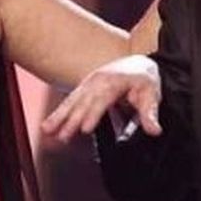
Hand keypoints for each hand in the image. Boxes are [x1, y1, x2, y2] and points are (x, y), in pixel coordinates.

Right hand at [41, 55, 161, 143]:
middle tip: (62, 136)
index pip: (102, 99)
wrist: (138, 64)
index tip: (84, 129)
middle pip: (83, 101)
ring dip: (58, 116)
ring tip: (46, 130)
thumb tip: (154, 130)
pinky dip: (59, 113)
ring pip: (71, 100)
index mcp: (114, 80)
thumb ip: (150, 114)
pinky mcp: (84, 88)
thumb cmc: (144, 79)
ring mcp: (88, 83)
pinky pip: (70, 100)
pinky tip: (50, 125)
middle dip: (71, 120)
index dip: (93, 114)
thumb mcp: (152, 95)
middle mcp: (97, 80)